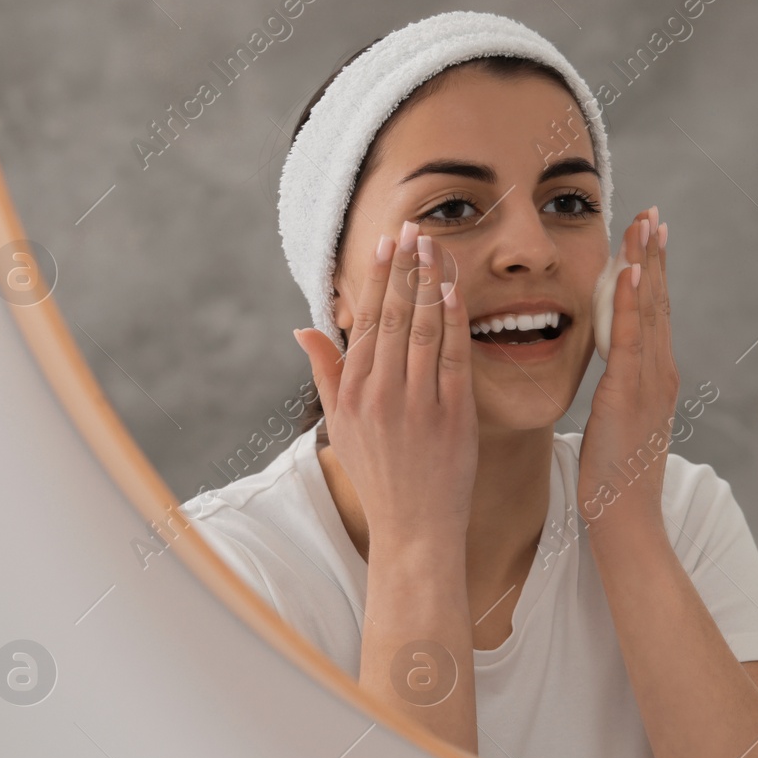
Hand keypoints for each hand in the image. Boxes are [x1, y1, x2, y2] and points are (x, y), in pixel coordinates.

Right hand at [295, 221, 477, 552]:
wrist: (414, 529)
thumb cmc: (379, 476)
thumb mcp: (341, 425)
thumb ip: (326, 372)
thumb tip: (302, 328)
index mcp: (353, 393)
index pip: (366, 322)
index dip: (376, 278)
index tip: (385, 243)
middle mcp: (382, 394)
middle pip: (394, 317)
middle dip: (404, 268)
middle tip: (412, 228)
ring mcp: (419, 405)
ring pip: (424, 330)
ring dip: (429, 283)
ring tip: (435, 247)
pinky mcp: (453, 418)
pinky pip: (454, 359)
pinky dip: (454, 323)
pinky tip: (454, 292)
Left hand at [578, 209, 676, 543]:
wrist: (626, 519)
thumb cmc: (614, 478)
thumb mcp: (617, 423)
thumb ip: (619, 393)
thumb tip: (613, 376)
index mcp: (655, 378)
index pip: (653, 314)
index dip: (652, 272)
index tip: (648, 235)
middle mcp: (660, 373)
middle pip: (657, 302)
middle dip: (654, 255)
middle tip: (652, 213)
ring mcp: (649, 383)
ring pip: (648, 312)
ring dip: (645, 265)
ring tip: (643, 226)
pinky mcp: (628, 394)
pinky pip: (629, 339)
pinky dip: (629, 303)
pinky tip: (628, 273)